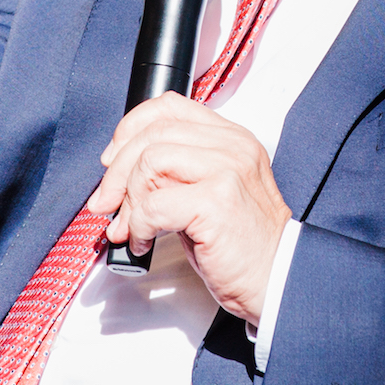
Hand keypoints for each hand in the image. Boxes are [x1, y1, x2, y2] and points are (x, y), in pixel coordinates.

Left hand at [88, 92, 291, 324]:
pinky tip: (144, 242)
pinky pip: (153, 205)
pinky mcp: (217, 201)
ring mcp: (228, 171)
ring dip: (129, 202)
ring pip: (150, 163)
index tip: (113, 160)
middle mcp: (233, 147)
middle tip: (106, 204)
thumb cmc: (242, 244)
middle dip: (117, 173)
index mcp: (232, 139)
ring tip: (131, 229)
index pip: (170, 106)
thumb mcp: (210, 193)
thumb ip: (174, 174)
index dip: (130, 128)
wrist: (277, 278)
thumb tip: (118, 178)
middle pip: (153, 134)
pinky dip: (138, 227)